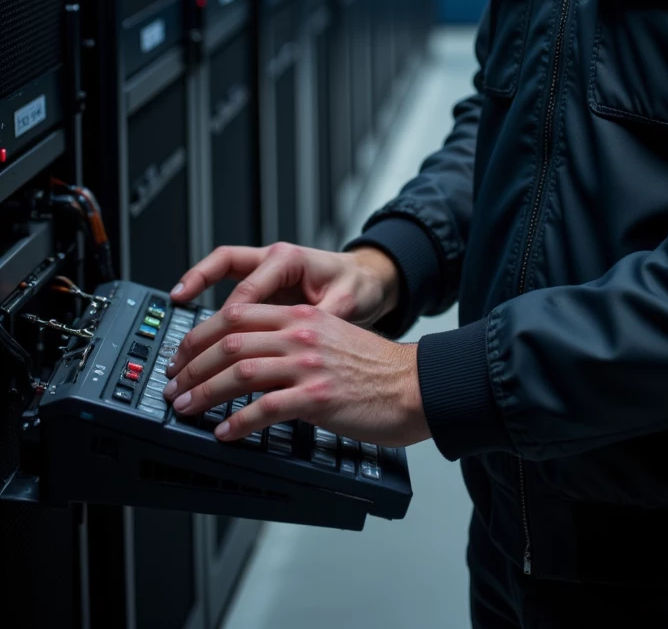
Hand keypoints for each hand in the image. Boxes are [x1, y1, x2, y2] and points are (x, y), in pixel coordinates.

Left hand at [161, 300, 430, 446]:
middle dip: (193, 365)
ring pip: (240, 372)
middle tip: (174, 385)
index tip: (183, 355)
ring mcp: (308, 365)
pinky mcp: (317, 398)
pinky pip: (265, 408)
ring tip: (186, 409)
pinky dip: (237, 422)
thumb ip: (294, 337)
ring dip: (204, 393)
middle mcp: (301, 333)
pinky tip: (224, 432)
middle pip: (230, 340)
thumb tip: (253, 356)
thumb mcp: (331, 335)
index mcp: (303, 315)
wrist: (413, 384)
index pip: (237, 314)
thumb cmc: (376, 368)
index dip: (201, 335)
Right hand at [169, 242, 400, 327]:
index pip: (250, 288)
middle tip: (183, 339)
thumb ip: (323, 319)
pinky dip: (205, 290)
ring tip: (174, 314)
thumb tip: (306, 340)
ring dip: (195, 288)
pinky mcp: (263, 284)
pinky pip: (226, 283)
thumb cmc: (359, 286)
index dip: (230, 317)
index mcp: (290, 259)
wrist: (367, 278)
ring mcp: (265, 270)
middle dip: (198, 296)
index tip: (216, 343)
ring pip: (219, 272)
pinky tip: (188, 306)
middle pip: (223, 270)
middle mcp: (272, 259)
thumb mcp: (348, 302)